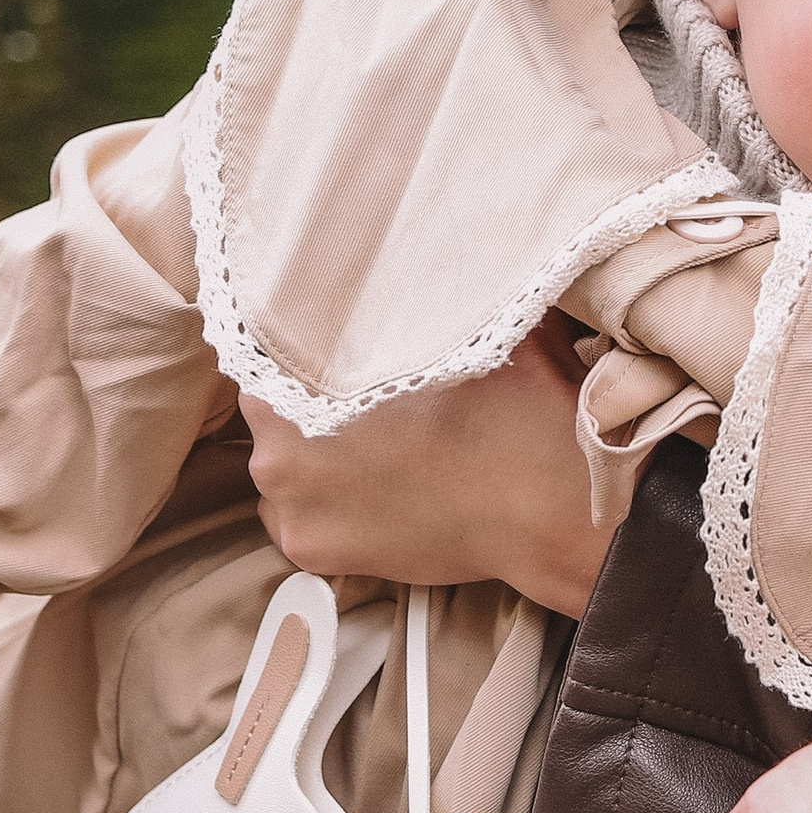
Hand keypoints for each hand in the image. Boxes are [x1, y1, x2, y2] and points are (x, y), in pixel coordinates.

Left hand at [240, 319, 615, 615]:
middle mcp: (275, 454)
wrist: (547, 507)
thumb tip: (419, 258)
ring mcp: (292, 511)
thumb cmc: (510, 410)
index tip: (329, 343)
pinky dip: (325, 502)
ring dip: (312, 454)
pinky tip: (373, 487)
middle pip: (271, 410)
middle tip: (359, 394)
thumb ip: (421, 297)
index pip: (264, 349)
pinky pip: (297, 516)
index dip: (298, 342)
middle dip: (306, 400)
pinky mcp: (315, 554)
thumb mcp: (470, 324)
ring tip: (373, 447)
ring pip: (282, 465)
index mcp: (296, 385)